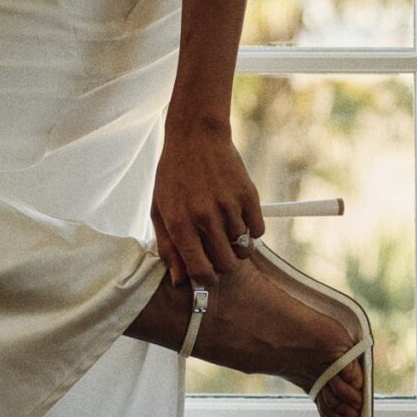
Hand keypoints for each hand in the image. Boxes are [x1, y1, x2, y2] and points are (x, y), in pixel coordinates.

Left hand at [152, 121, 264, 284]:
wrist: (196, 136)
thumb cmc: (173, 175)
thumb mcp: (159, 211)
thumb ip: (168, 248)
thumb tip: (181, 281)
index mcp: (180, 224)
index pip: (201, 271)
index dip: (207, 279)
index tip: (208, 274)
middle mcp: (205, 217)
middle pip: (227, 265)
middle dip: (224, 265)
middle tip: (219, 253)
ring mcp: (229, 206)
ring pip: (244, 250)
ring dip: (237, 247)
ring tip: (227, 232)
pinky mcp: (248, 195)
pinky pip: (258, 231)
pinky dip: (251, 231)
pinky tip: (239, 219)